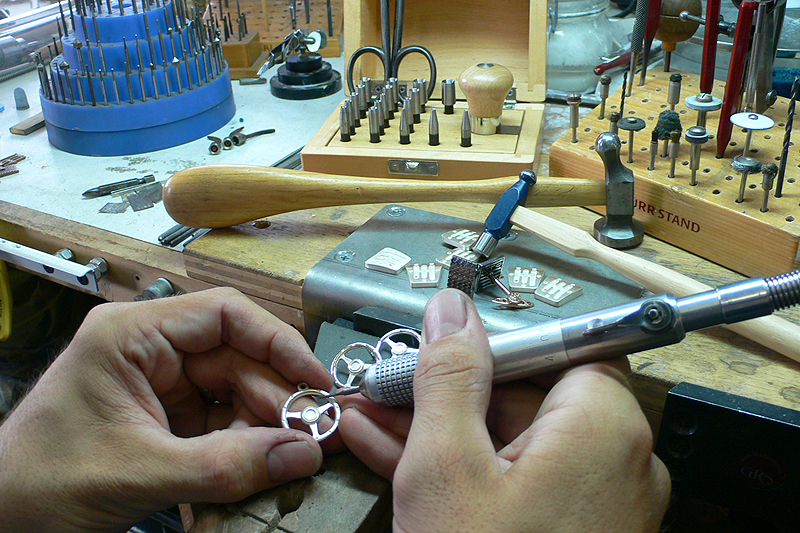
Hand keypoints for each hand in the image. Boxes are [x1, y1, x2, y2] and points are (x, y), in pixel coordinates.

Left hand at [0, 288, 333, 532]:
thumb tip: (302, 453)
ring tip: (287, 456)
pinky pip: (220, 419)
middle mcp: (150, 349)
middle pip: (236, 357)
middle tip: (311, 434)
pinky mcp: (164, 416)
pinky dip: (243, 442)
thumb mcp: (140, 472)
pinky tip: (259, 464)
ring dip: (263, 424)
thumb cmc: (39, 483)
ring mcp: (158, 383)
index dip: (277, 342)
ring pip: (234, 390)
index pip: (224, 314)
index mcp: (132, 334)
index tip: (315, 378)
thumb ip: (227, 465)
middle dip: (274, 396)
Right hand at [341, 289, 669, 531]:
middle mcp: (616, 462)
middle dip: (448, 392)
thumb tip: (451, 309)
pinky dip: (463, 469)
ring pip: (511, 444)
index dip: (498, 343)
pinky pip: (515, 484)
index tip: (443, 347)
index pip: (561, 346)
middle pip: (528, 398)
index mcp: (603, 427)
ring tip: (373, 417)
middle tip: (388, 386)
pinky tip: (397, 455)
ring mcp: (594, 505)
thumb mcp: (446, 463)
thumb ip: (450, 374)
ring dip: (441, 430)